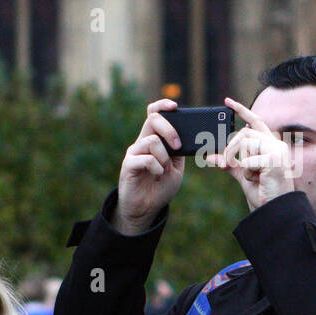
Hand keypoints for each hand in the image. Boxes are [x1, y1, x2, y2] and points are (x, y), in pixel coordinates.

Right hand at [114, 100, 184, 234]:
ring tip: (163, 170)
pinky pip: (145, 158)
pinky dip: (156, 167)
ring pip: (152, 141)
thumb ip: (179, 152)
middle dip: (169, 130)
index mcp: (155, 139)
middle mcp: (143, 142)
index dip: (162, 105)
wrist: (147, 208)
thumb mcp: (177, 168)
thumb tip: (186, 138)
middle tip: (177, 146)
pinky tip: (157, 175)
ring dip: (164, 156)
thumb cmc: (161, 187)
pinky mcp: (129, 164)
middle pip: (152, 119)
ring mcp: (134, 152)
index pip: (154, 114)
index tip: (175, 106)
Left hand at [214, 97, 294, 211]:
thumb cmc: (262, 193)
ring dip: (239, 161)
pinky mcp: (275, 160)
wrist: (274, 211)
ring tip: (249, 175)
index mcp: (271, 145)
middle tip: (226, 163)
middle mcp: (277, 145)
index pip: (255, 121)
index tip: (227, 102)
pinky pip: (249, 159)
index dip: (241, 110)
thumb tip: (211, 156)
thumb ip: (229, 163)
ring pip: (245, 143)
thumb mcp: (243, 175)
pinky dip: (247, 172)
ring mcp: (278, 151)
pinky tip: (256, 179)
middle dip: (230, 148)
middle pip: (244, 133)